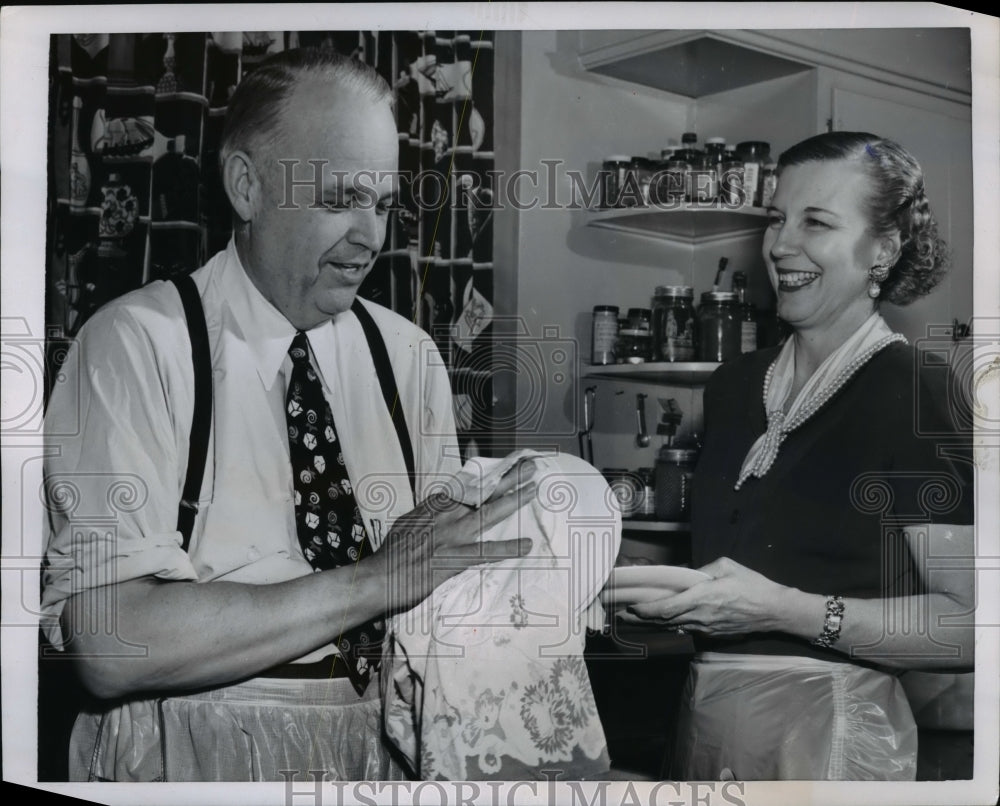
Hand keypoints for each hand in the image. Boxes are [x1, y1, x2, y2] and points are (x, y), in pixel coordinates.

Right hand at [377, 459, 537, 613]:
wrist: (379, 578)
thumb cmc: (391, 555)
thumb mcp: (408, 524)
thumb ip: (427, 515)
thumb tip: (439, 508)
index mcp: (433, 507)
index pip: (465, 484)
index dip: (486, 473)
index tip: (504, 462)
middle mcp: (444, 516)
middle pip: (481, 492)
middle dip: (507, 478)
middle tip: (530, 467)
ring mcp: (450, 536)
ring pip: (487, 513)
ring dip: (513, 500)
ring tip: (534, 489)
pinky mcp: (453, 559)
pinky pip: (486, 551)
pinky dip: (507, 548)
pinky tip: (526, 545)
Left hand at [619, 557, 790, 636]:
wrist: (774, 611)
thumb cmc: (752, 585)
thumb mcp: (726, 566)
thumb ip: (701, 570)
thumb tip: (683, 574)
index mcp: (702, 598)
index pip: (666, 609)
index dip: (646, 610)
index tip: (631, 607)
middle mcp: (700, 616)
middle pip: (664, 621)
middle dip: (640, 618)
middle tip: (621, 614)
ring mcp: (706, 628)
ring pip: (673, 627)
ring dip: (652, 623)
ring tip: (633, 618)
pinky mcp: (712, 634)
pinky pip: (686, 629)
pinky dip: (670, 625)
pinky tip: (660, 621)